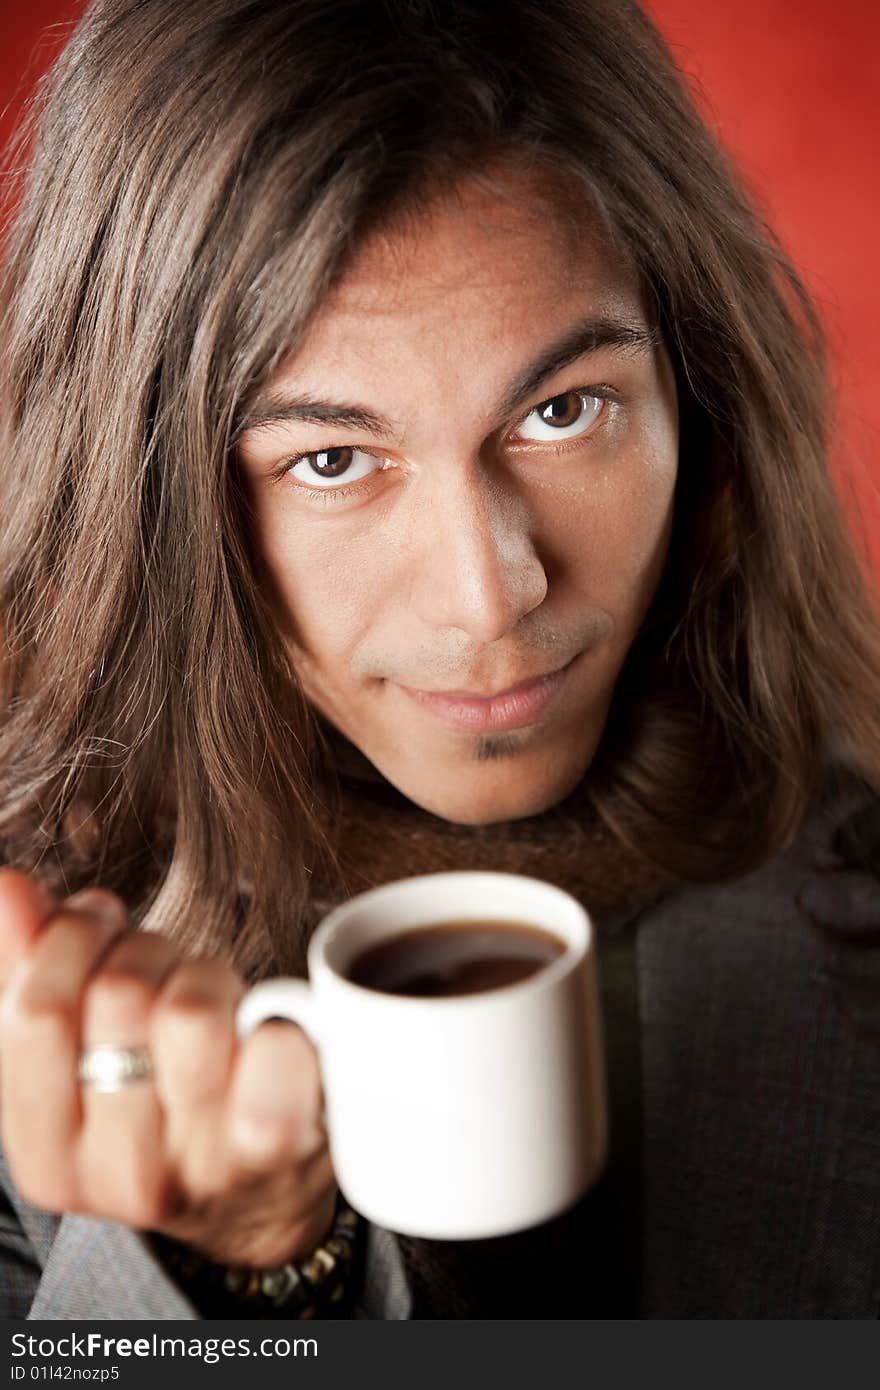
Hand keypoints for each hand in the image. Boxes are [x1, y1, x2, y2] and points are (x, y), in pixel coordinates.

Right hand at [0, 869, 336, 1267]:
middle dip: (144, 948)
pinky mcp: (277, 1148)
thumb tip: (8, 888)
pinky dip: (275, 1021)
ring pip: (190, 1011)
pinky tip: (268, 1030)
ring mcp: (198, 1166)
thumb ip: (30, 972)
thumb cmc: (160, 1101)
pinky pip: (271, 1055)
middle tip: (162, 962)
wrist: (257, 1197)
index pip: (34, 1012)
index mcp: (47, 1155)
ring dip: (206, 974)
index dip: (70, 938)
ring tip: (213, 994)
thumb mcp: (80, 1052)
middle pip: (117, 997)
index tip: (98, 921)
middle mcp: (118, 1174)